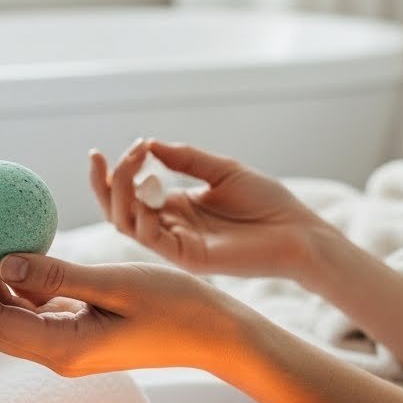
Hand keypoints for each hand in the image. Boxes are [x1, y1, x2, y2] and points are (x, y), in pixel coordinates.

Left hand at [0, 248, 230, 376]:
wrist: (215, 336)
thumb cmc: (176, 307)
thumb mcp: (116, 282)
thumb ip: (58, 274)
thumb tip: (3, 262)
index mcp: (64, 348)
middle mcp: (59, 355)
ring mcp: (68, 348)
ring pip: (9, 320)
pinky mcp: (79, 337)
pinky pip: (35, 313)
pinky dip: (15, 287)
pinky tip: (12, 257)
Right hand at [89, 139, 328, 278]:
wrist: (299, 232)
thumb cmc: (268, 203)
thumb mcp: (223, 170)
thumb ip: (186, 158)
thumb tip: (149, 144)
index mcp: (177, 207)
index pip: (131, 194)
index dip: (118, 172)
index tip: (128, 145)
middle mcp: (171, 227)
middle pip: (118, 210)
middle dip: (106, 182)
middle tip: (103, 156)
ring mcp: (176, 244)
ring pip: (125, 224)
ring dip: (119, 191)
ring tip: (133, 162)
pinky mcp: (188, 258)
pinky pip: (150, 237)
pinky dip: (142, 211)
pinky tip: (152, 186)